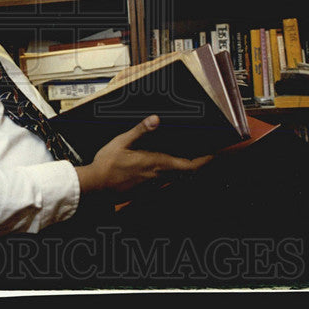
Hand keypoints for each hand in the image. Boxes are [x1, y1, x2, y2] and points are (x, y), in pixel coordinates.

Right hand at [75, 115, 211, 194]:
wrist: (95, 188)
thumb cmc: (107, 165)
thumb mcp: (121, 142)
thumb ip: (140, 131)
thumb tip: (155, 119)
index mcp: (157, 163)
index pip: (190, 166)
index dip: (205, 161)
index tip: (214, 153)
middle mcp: (159, 177)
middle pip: (188, 173)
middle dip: (199, 164)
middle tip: (206, 153)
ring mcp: (153, 186)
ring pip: (178, 178)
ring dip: (186, 169)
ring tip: (189, 157)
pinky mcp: (146, 191)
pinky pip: (166, 182)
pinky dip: (173, 174)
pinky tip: (166, 166)